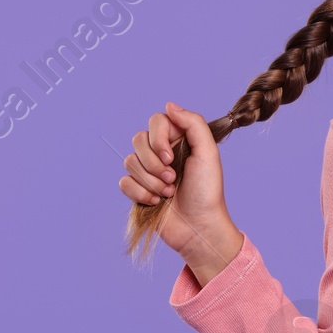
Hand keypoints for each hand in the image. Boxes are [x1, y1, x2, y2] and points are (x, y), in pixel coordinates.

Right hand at [119, 101, 243, 286]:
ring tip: (169, 193)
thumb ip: (193, 124)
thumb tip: (169, 105)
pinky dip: (140, 193)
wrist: (200, 227)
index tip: (170, 156)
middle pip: (138, 139)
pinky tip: (156, 202)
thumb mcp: (208, 153)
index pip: (155, 121)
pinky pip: (124, 182)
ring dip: (150, 180)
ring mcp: (148, 172)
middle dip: (154, 163)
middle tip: (173, 178)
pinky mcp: (138, 191)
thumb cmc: (208, 191)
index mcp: (177, 141)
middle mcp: (160, 153)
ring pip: (130, 161)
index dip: (158, 138)